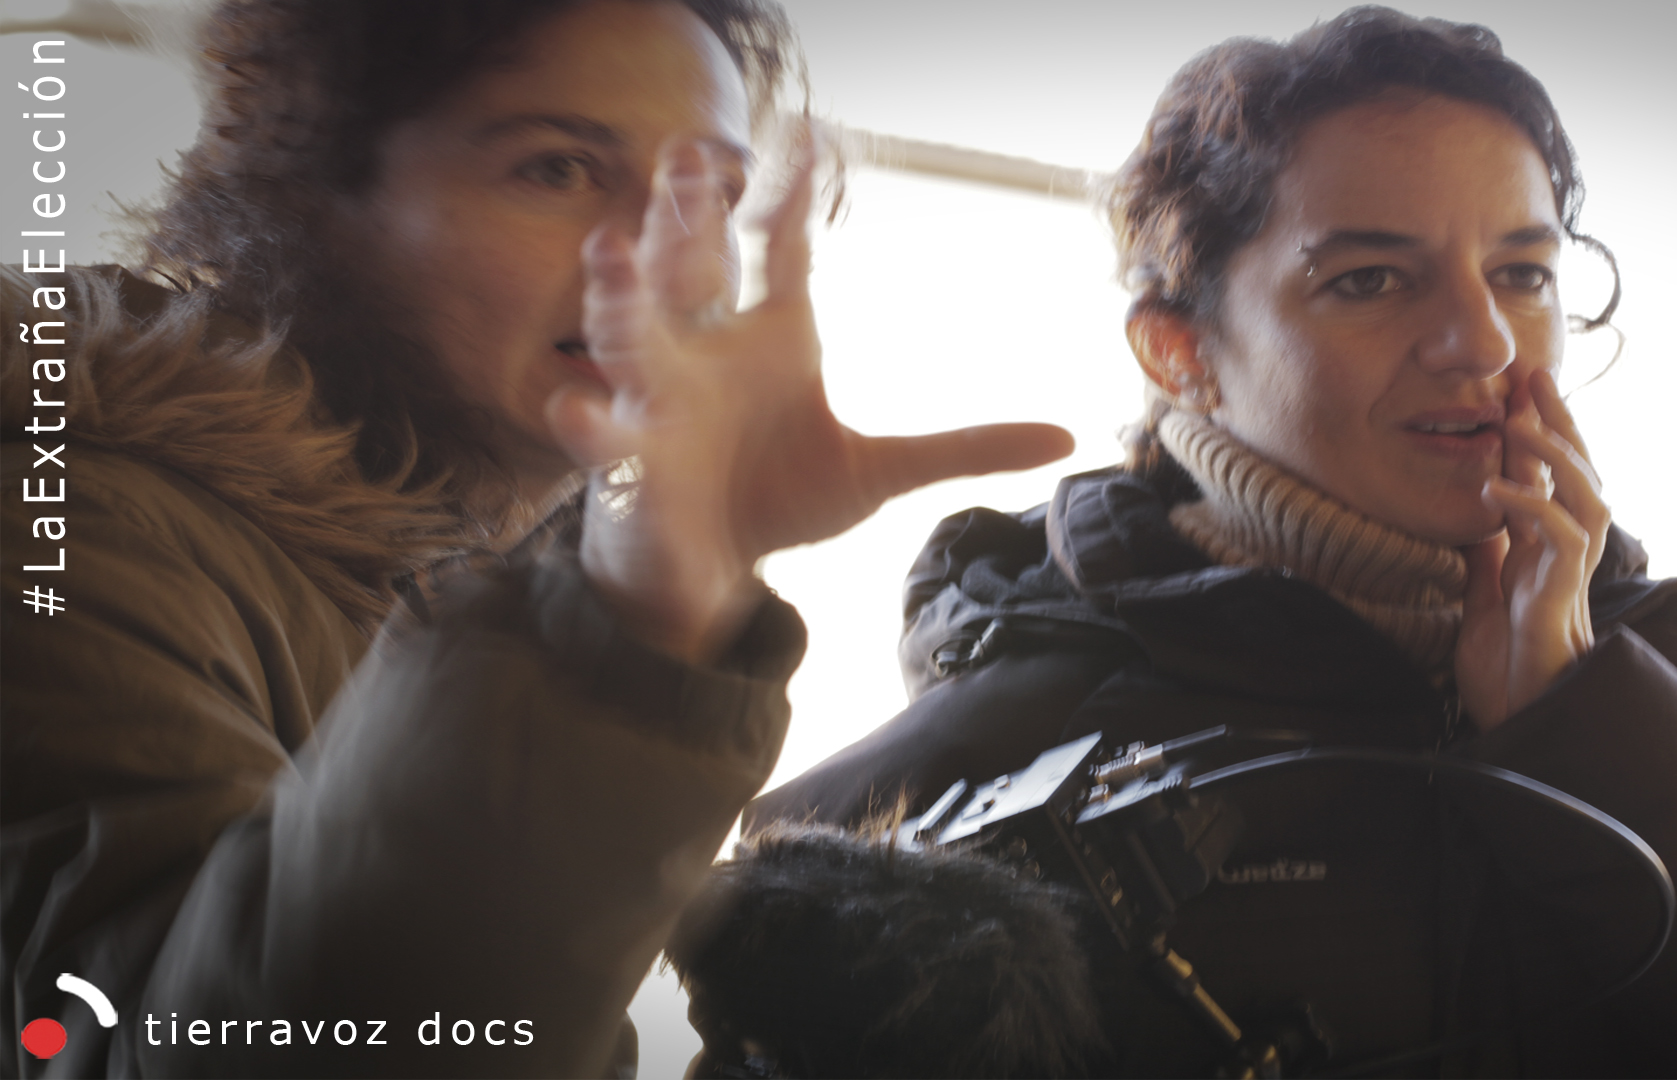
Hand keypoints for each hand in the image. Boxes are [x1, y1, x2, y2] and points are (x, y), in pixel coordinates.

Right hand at [546, 127, 1072, 662]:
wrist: (712, 570)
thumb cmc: (781, 498)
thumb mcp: (879, 473)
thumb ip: (964, 448)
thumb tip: (1070, 438)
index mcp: (772, 337)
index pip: (783, 249)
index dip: (796, 196)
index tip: (811, 136)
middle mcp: (709, 351)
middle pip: (693, 264)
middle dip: (686, 213)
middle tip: (686, 158)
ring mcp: (660, 400)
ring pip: (632, 330)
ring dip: (620, 291)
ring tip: (611, 246)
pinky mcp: (630, 462)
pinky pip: (602, 435)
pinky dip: (588, 422)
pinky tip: (576, 406)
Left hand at [1455, 368, 1608, 730]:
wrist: (1518, 722)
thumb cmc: (1506, 670)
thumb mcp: (1483, 600)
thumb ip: (1486, 560)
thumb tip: (1475, 519)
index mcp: (1544, 553)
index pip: (1551, 480)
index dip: (1540, 436)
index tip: (1520, 392)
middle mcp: (1565, 558)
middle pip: (1579, 476)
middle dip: (1560, 425)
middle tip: (1536, 377)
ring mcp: (1568, 578)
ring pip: (1587, 499)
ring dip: (1555, 456)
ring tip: (1518, 421)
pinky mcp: (1562, 601)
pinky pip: (1562, 541)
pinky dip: (1534, 508)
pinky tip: (1499, 489)